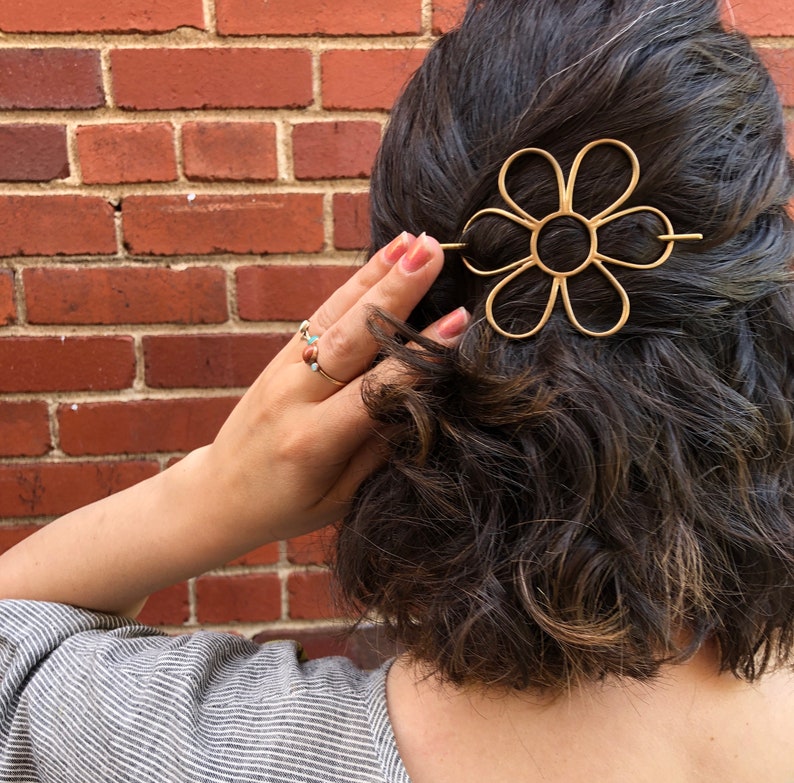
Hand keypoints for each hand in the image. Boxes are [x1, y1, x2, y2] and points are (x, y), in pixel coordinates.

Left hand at [199, 232, 468, 543]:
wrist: (216, 496)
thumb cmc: (285, 508)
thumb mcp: (338, 499)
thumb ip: (377, 452)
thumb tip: (423, 401)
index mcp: (313, 440)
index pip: (376, 388)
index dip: (418, 354)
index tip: (458, 321)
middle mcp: (294, 396)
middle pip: (352, 335)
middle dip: (395, 291)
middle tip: (433, 252)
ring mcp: (283, 369)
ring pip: (336, 314)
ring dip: (377, 274)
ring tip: (414, 241)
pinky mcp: (281, 356)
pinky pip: (321, 314)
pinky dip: (353, 284)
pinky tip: (381, 259)